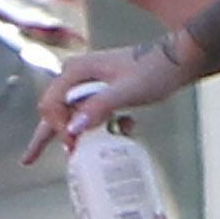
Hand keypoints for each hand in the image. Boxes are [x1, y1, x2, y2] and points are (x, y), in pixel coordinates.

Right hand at [26, 40, 183, 161]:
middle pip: (53, 109)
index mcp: (76, 70)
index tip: (74, 146)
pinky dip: (102, 125)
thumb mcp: (126, 92)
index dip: (57, 128)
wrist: (175, 60)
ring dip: (82, 131)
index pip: (50, 105)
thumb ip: (98, 108)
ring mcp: (86, 81)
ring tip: (102, 141)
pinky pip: (89, 112)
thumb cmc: (152, 71)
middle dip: (55, 134)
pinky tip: (125, 126)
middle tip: (44, 158)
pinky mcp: (99, 89)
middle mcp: (76, 74)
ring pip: (72, 113)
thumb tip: (71, 129)